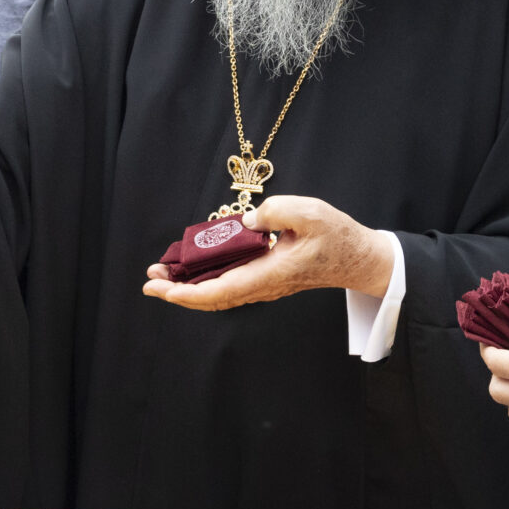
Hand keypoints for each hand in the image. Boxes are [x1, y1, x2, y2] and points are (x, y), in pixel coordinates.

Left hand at [142, 195, 394, 310]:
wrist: (358, 258)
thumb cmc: (337, 236)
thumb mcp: (309, 212)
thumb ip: (274, 211)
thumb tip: (246, 220)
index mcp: (268, 274)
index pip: (218, 292)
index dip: (185, 293)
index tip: (160, 287)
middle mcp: (261, 286)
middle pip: (211, 298)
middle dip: (177, 290)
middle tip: (149, 278)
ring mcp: (263, 284)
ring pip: (218, 292)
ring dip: (188, 284)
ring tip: (162, 270)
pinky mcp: (266, 277)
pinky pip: (229, 284)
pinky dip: (205, 278)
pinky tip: (194, 266)